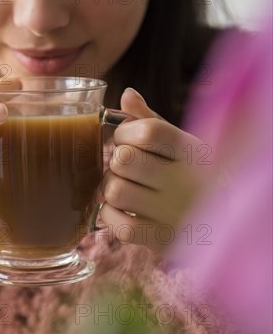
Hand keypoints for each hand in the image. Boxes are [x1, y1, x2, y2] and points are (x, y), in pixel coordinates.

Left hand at [99, 88, 211, 250]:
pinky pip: (117, 224)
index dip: (124, 132)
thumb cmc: (192, 176)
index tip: (126, 139)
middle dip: (115, 161)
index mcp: (192, 151)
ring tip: (125, 189)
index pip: (147, 131)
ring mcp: (172, 213)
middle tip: (125, 168)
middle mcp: (184, 181)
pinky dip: (110, 216)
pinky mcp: (160, 239)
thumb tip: (126, 94)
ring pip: (114, 190)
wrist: (222, 224)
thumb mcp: (181, 145)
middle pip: (123, 160)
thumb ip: (151, 120)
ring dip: (110, 188)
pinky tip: (124, 211)